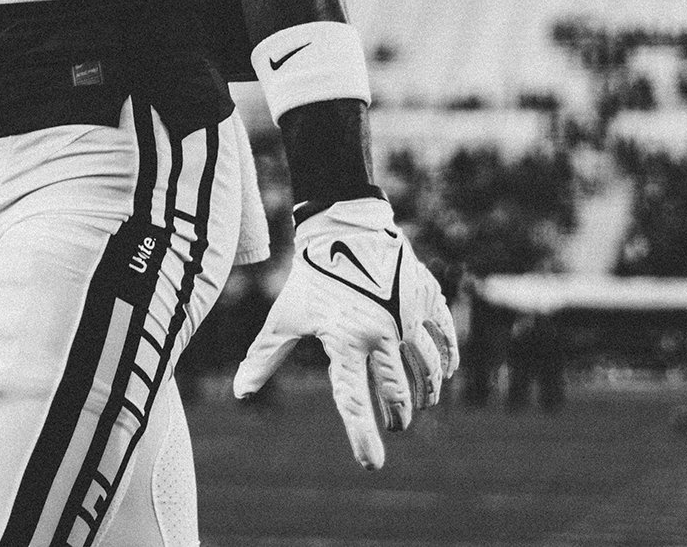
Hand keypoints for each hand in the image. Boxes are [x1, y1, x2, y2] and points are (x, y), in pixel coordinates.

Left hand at [232, 197, 456, 468]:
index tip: (372, 463)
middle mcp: (379, 332)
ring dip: (426, 392)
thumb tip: (239, 393)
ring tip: (422, 404)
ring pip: (426, 369)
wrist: (343, 224)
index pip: (354, 400)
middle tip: (396, 425)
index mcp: (344, 341)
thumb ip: (264, 357)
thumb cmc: (310, 276)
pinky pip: (443, 337)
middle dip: (398, 415)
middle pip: (397, 391)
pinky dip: (447, 358)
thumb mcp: (285, 316)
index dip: (363, 435)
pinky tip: (444, 372)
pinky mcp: (424, 297)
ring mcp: (406, 314)